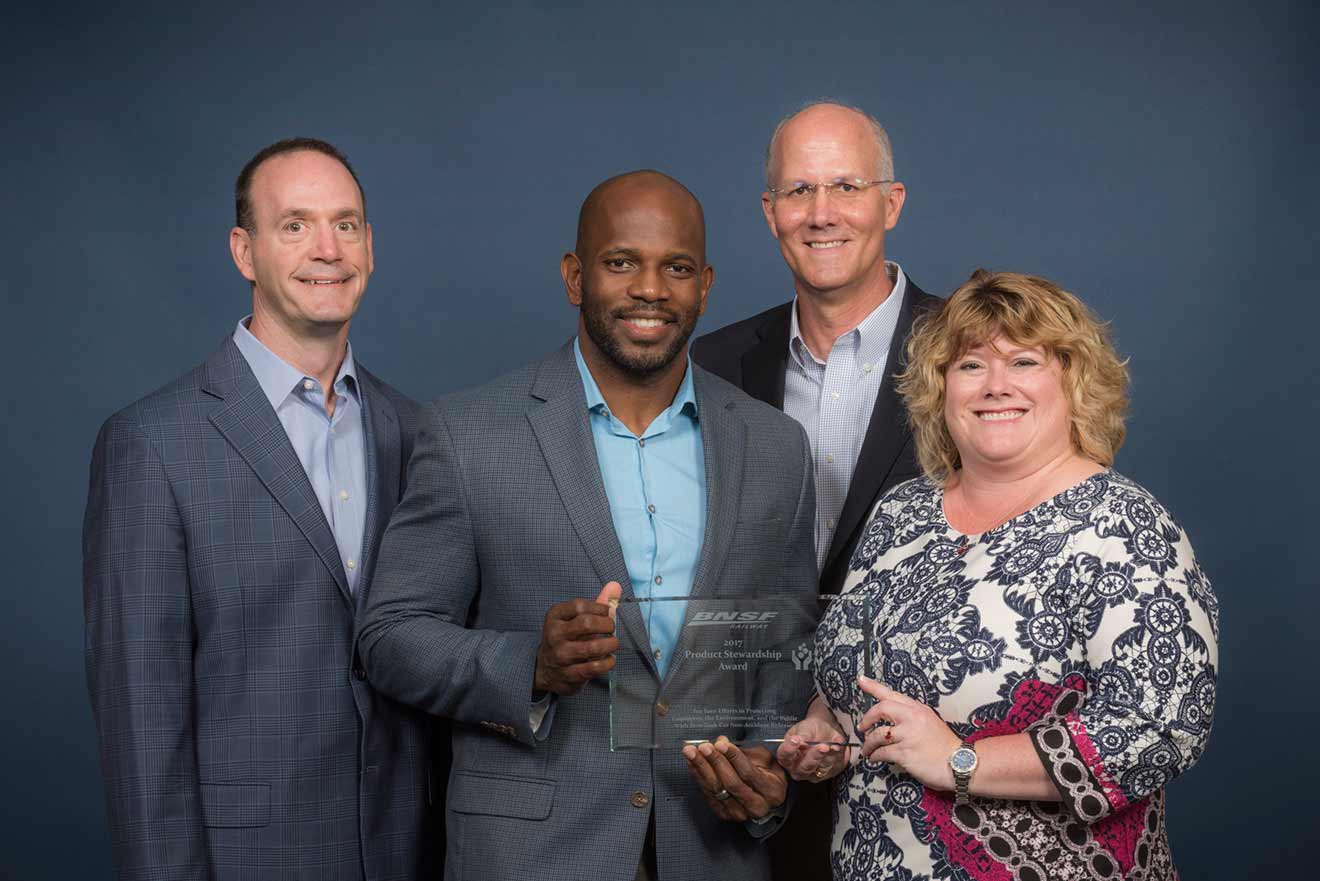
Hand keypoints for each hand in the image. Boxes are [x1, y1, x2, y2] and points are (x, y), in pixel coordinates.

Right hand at [532, 582, 621, 695]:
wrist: (546, 669)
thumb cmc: (566, 638)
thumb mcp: (575, 618)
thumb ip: (597, 602)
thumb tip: (615, 586)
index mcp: (555, 616)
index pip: (580, 606)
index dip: (600, 608)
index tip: (607, 613)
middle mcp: (554, 634)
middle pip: (587, 623)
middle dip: (607, 625)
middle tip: (612, 629)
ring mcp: (560, 656)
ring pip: (592, 647)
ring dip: (610, 644)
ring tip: (613, 643)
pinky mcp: (569, 674)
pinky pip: (594, 667)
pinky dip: (608, 662)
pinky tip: (610, 659)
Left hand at [683, 736, 786, 821]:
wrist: (764, 798)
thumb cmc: (766, 775)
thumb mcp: (765, 759)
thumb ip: (745, 751)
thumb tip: (722, 742)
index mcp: (772, 790)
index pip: (749, 773)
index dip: (733, 757)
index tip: (721, 744)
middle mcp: (757, 805)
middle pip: (731, 783)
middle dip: (715, 762)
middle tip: (703, 747)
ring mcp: (739, 813)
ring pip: (717, 790)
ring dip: (702, 768)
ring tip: (692, 753)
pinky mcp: (725, 814)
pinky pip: (708, 794)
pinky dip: (699, 777)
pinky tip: (693, 764)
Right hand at [777, 699, 849, 781]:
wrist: (825, 732)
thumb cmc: (811, 730)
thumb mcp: (805, 727)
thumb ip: (802, 734)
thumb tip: (797, 740)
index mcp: (787, 756)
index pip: (784, 756)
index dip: (789, 749)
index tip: (796, 740)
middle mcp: (798, 768)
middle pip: (804, 768)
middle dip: (814, 756)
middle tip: (822, 746)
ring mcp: (812, 774)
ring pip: (821, 769)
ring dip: (829, 757)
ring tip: (833, 745)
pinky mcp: (827, 774)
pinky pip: (834, 767)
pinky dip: (838, 756)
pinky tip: (838, 747)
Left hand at [857, 676, 960, 790]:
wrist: (959, 764)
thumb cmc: (943, 745)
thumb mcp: (929, 722)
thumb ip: (911, 716)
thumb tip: (890, 718)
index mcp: (917, 709)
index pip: (891, 694)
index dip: (873, 687)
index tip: (861, 680)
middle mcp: (912, 718)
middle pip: (881, 709)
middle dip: (867, 718)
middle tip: (862, 727)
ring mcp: (908, 736)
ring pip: (877, 734)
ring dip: (868, 743)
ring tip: (867, 749)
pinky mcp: (905, 753)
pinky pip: (882, 752)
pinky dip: (874, 755)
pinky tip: (875, 758)